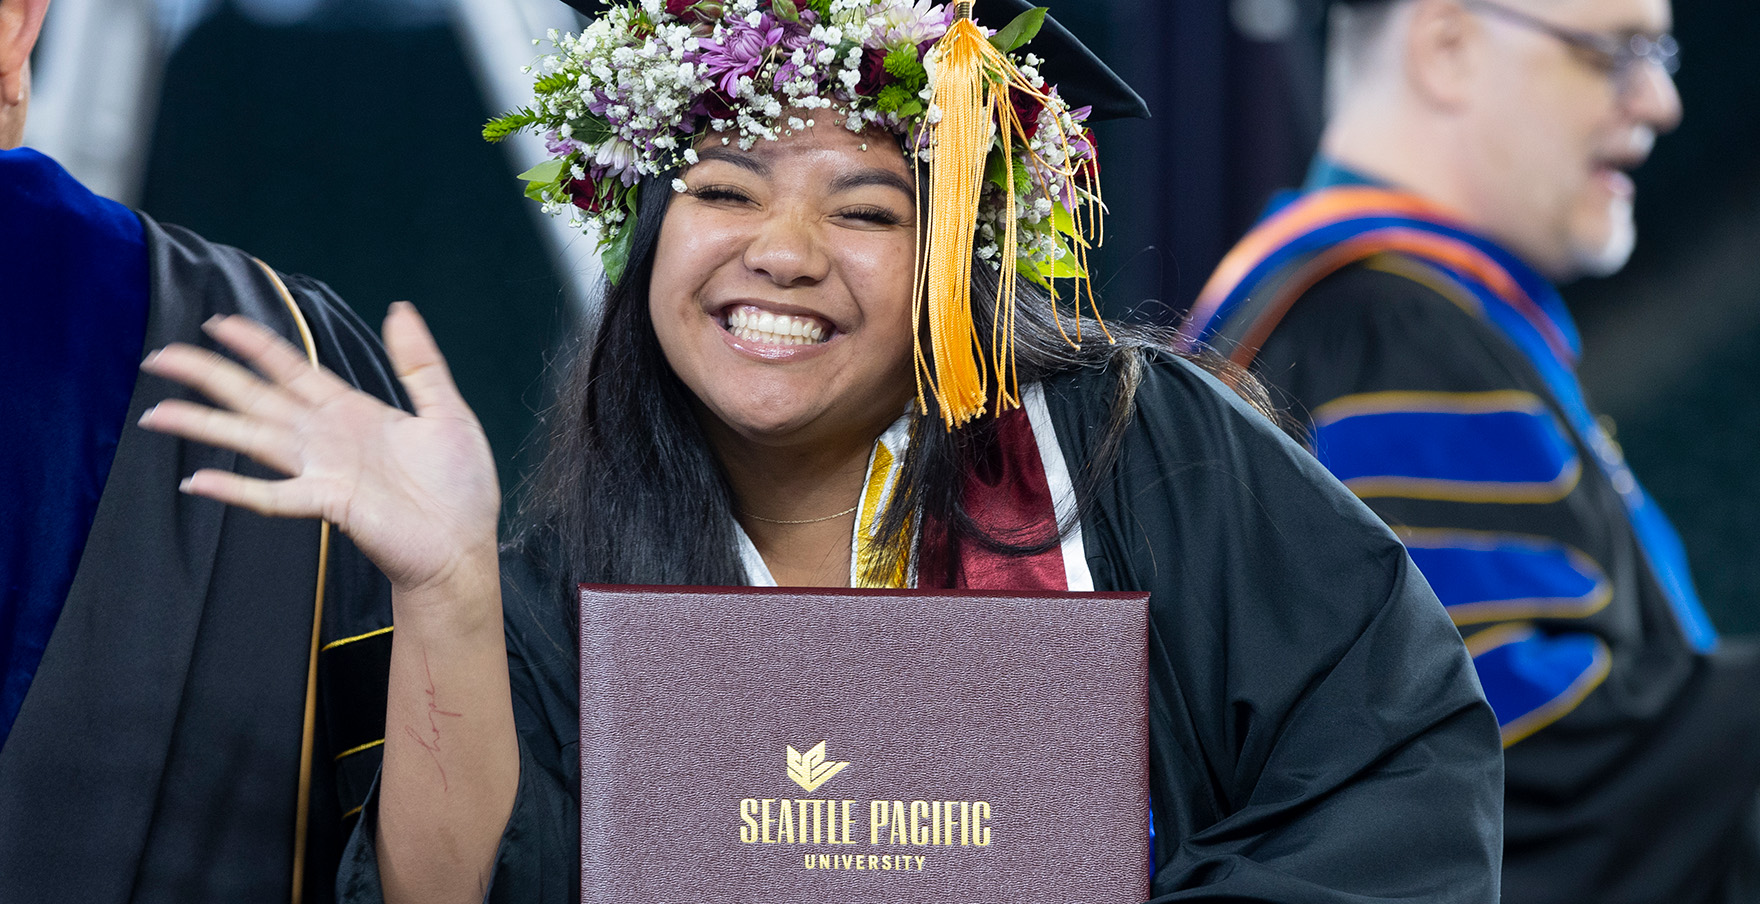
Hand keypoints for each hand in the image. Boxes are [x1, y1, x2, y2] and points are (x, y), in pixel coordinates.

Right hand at [139, 303, 500, 596]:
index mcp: (352, 412)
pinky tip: (200, 479)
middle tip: (162, 357)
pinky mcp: (330, 503)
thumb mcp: (447, 412)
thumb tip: (401, 309)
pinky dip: (237, 488)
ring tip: (158, 414)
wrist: (463, 545)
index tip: (220, 322)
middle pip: (256, 397)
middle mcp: (327, 437)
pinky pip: (275, 495)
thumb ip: (420, 363)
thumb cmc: (459, 488)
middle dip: (209, 376)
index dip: (256, 345)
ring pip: (253, 438)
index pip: (292, 369)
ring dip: (205, 425)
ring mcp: (323, 470)